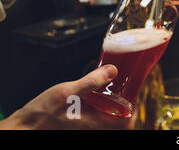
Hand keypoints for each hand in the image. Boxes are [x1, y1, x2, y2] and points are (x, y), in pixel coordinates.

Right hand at [0, 65, 135, 129]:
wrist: (22, 130)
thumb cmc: (41, 114)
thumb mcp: (66, 92)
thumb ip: (90, 82)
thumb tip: (112, 70)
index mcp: (95, 124)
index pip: (127, 123)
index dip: (133, 110)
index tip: (133, 97)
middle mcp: (93, 130)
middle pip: (119, 124)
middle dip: (124, 109)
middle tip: (123, 93)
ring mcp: (85, 131)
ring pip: (108, 123)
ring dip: (112, 110)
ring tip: (110, 94)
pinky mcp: (78, 129)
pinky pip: (96, 123)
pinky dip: (100, 112)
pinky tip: (93, 99)